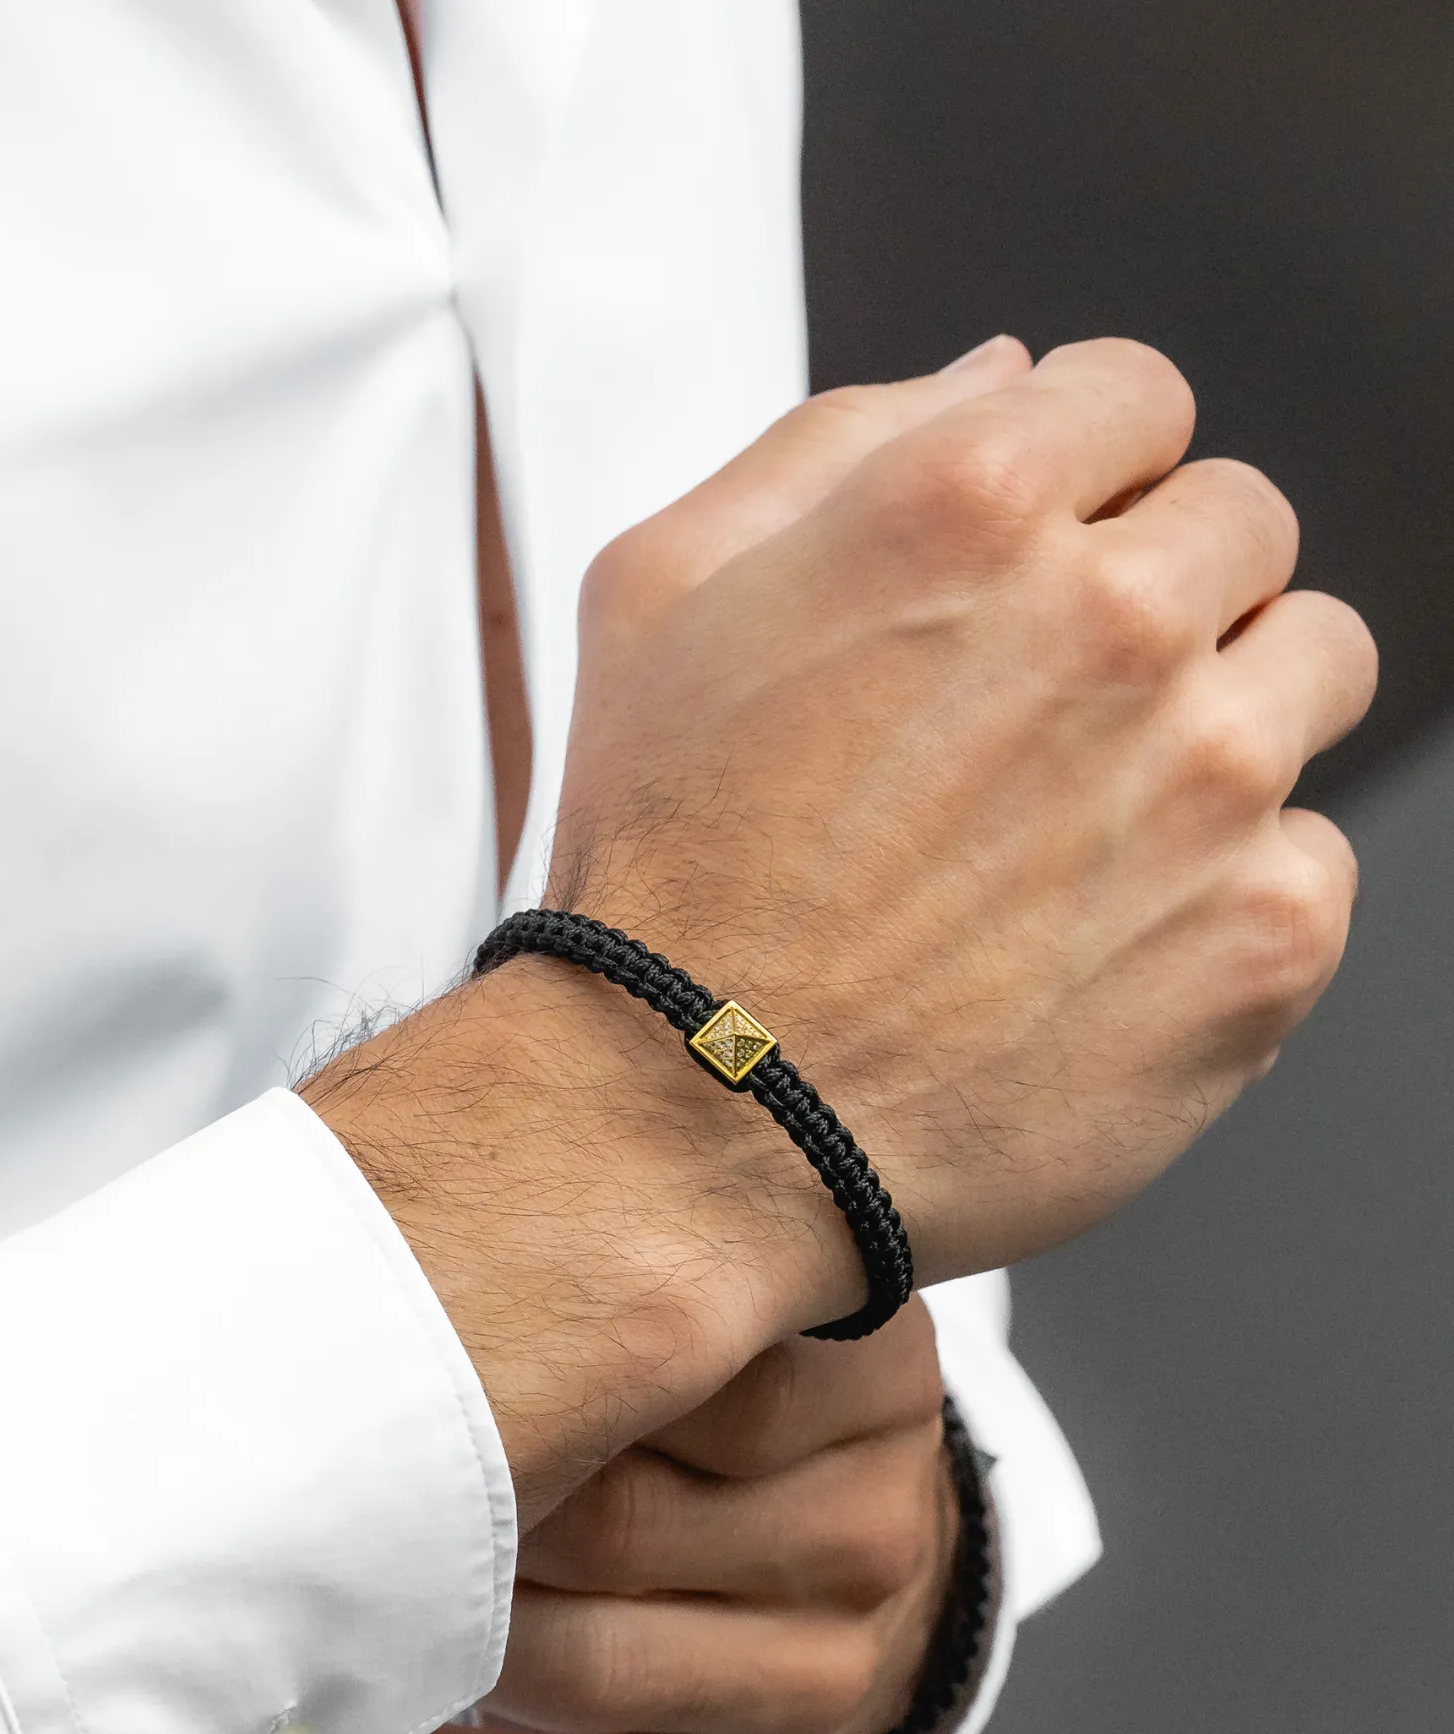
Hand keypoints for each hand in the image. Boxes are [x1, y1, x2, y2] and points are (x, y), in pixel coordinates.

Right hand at [307, 336, 1372, 1518]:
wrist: (695, 1120)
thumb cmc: (661, 873)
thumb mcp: (658, 598)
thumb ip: (831, 442)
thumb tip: (995, 373)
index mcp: (968, 506)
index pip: (1137, 394)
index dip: (1086, 471)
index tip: (1054, 549)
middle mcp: (1115, 621)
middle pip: (1243, 523)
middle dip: (1157, 590)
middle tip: (1044, 710)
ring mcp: (1214, 779)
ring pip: (1314, 668)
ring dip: (1223, 716)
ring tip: (1084, 822)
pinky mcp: (1267, 931)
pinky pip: (1315, 853)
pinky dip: (1227, 886)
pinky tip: (1094, 937)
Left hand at [333, 1299, 957, 1733]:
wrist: (825, 1525)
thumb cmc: (724, 1380)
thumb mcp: (722, 1285)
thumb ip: (624, 1258)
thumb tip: (427, 1232)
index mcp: (873, 1379)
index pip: (688, 1368)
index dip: (528, 1366)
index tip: (399, 1341)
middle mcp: (870, 1535)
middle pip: (620, 1525)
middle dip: (464, 1500)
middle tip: (331, 1463)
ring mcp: (827, 1678)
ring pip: (588, 1668)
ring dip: (440, 1633)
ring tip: (321, 1579)